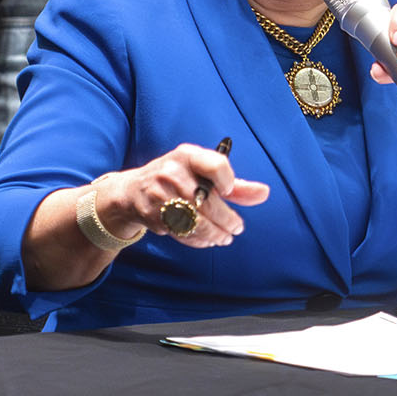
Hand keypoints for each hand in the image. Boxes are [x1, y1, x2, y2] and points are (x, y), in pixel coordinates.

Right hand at [95, 143, 270, 248]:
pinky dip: (200, 240)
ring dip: (216, 234)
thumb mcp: (201, 173)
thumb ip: (234, 184)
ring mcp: (160, 194)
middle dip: (228, 220)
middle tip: (236, 227)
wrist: (132, 191)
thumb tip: (264, 193)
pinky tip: (208, 240)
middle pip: (209, 201)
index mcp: (188, 155)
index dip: (229, 181)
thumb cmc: (176, 178)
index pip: (216, 164)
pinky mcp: (153, 214)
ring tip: (225, 237)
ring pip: (197, 221)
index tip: (230, 192)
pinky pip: (183, 232)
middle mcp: (172, 171)